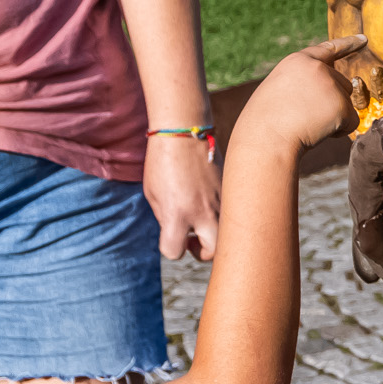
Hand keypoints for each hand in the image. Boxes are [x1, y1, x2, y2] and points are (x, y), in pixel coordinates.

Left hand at [144, 134, 218, 262]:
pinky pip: (229, 213)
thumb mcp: (152, 193)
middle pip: (212, 252)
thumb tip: (179, 231)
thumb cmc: (163, 160)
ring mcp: (220, 202)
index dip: (170, 248)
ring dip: (213, 231)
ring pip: (225, 234)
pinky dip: (220, 213)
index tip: (170, 235)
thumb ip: (165, 218)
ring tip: (202, 218)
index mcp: (177, 214)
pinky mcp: (229, 192)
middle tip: (194, 237)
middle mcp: (203, 212)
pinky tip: (208, 199)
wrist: (185, 131)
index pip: (174, 251)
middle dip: (203, 251)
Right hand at [245, 42, 362, 159]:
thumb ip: (302, 83)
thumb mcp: (279, 90)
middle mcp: (316, 68)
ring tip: (307, 124)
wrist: (265, 140)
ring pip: (347, 103)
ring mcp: (330, 84)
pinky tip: (318, 132)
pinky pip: (352, 122)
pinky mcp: (340, 105)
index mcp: (297, 61)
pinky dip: (340, 131)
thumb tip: (324, 93)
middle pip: (343, 84)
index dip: (347, 44)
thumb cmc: (265, 123)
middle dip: (332, 103)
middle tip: (303, 116)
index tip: (363, 39)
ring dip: (335, 117)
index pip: (327, 50)